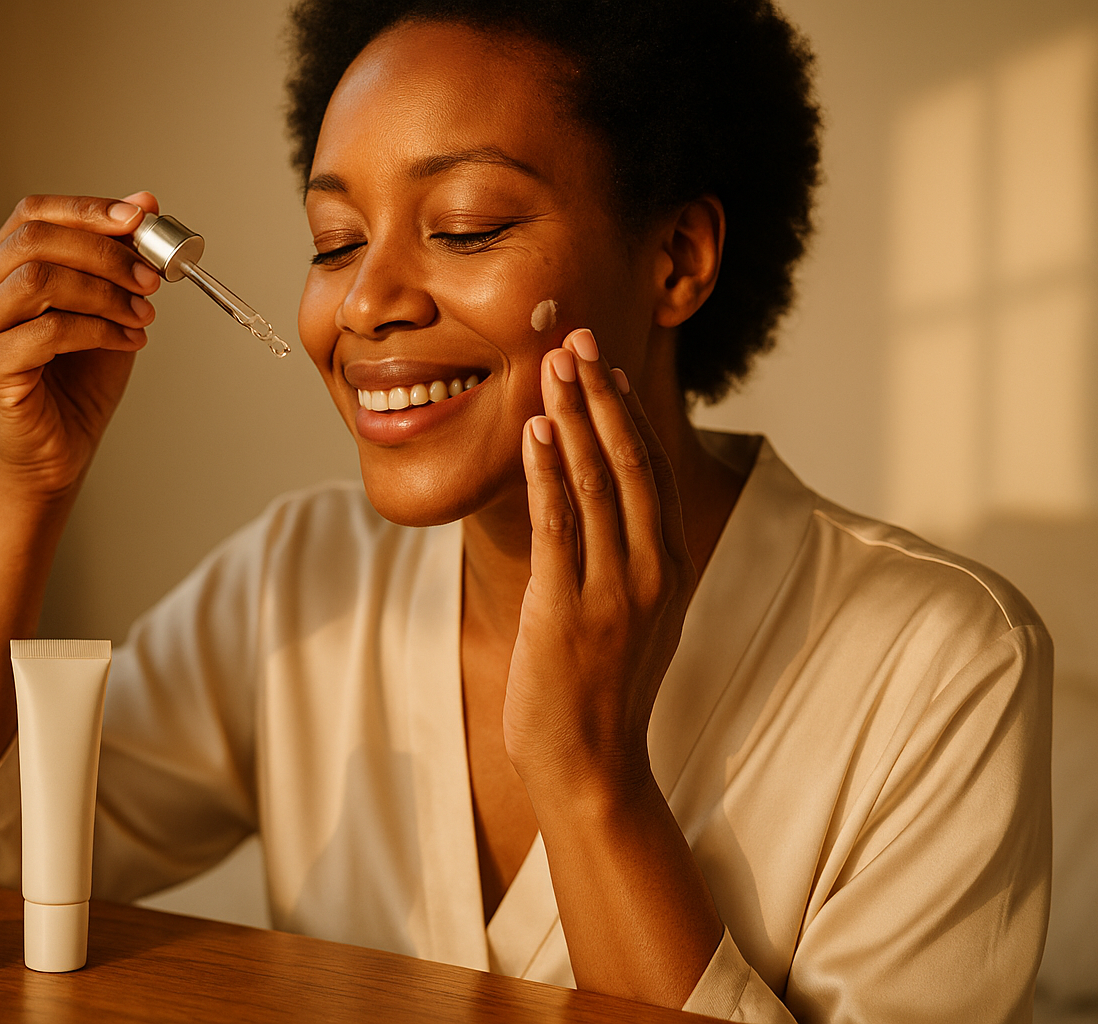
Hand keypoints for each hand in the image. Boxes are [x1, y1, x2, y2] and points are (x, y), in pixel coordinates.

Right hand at [0, 192, 163, 500]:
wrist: (60, 455)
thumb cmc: (78, 385)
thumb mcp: (109, 308)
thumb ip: (119, 258)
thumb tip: (144, 200)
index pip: (33, 215)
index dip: (88, 210)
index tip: (140, 220)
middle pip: (34, 240)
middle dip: (104, 253)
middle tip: (151, 278)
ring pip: (38, 278)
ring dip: (103, 292)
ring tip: (142, 315)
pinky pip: (47, 330)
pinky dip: (98, 330)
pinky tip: (128, 342)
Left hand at [505, 328, 696, 795]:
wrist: (592, 767)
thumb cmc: (601, 691)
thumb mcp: (631, 618)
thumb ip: (627, 561)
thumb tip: (607, 509)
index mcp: (669, 567)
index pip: (650, 470)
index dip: (627, 412)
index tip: (607, 364)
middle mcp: (651, 571)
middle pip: (628, 462)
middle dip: (601, 395)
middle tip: (577, 338)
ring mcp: (614, 591)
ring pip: (595, 483)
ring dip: (572, 417)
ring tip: (553, 365)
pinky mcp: (569, 610)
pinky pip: (559, 527)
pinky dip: (548, 474)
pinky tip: (535, 431)